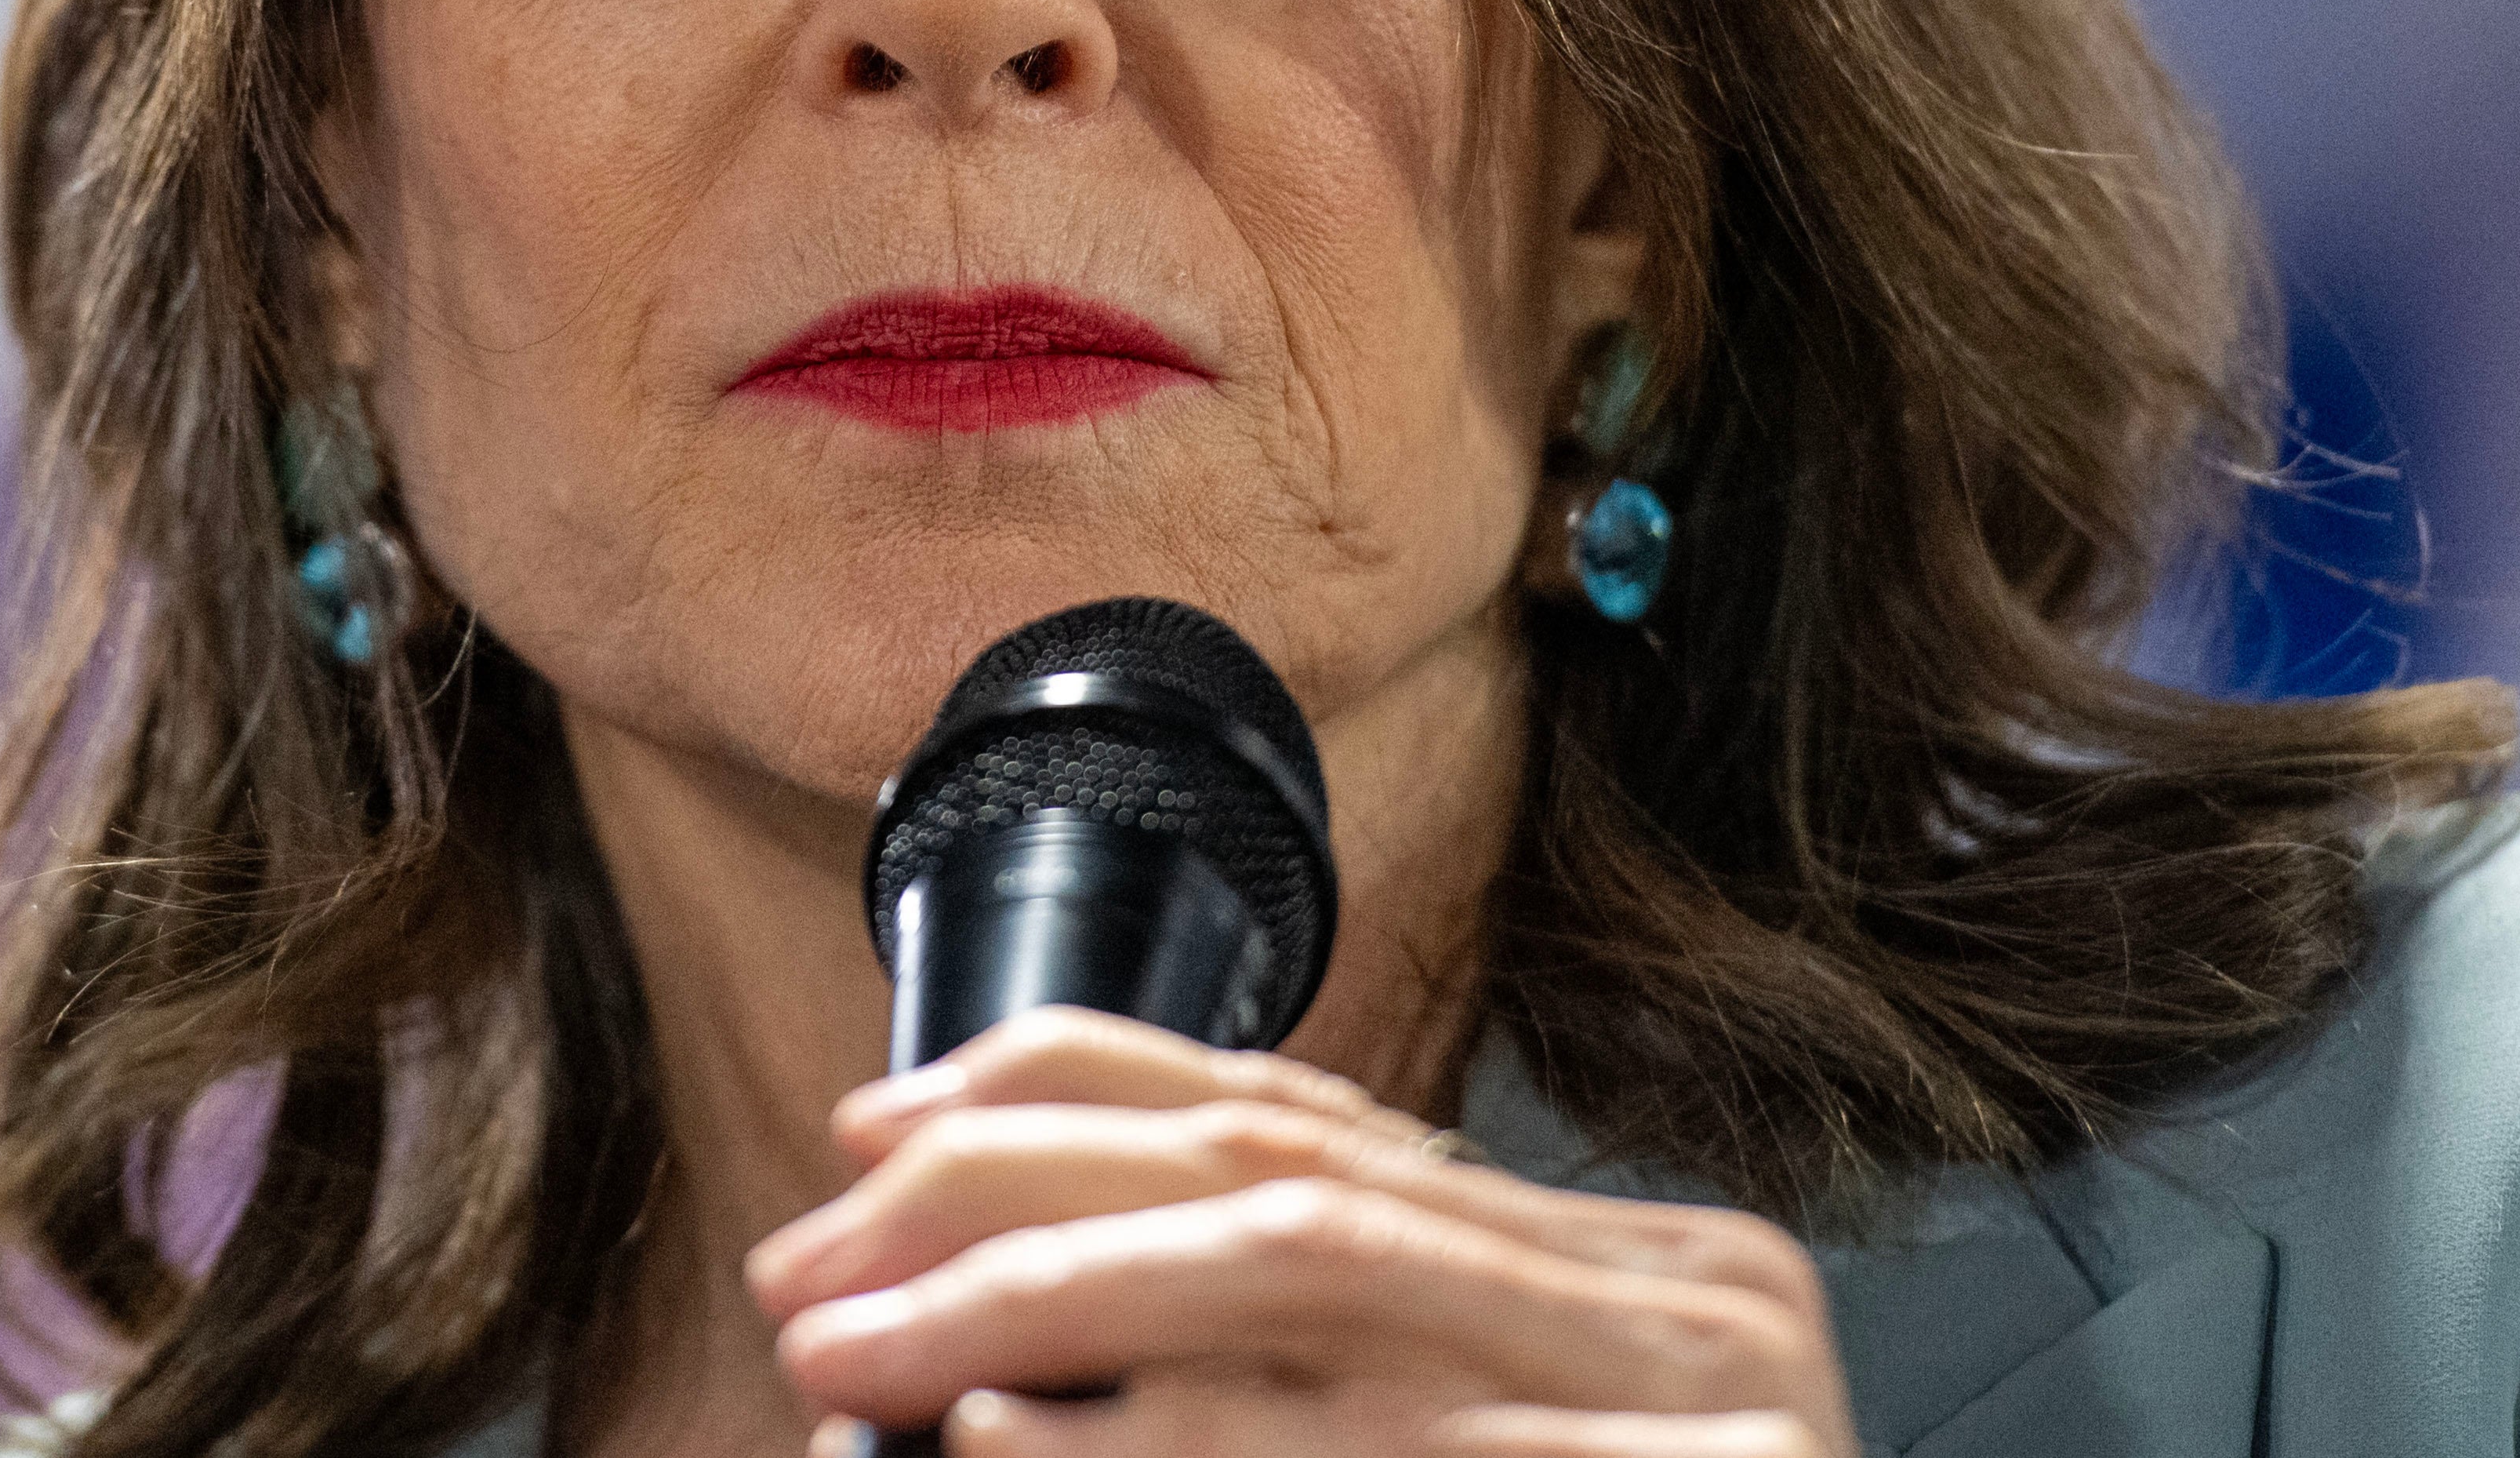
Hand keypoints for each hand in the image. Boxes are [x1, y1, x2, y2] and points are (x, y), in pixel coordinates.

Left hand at [742, 1007, 1857, 1457]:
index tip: (878, 1123)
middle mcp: (1674, 1299)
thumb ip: (1303, 1397)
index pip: (1310, 1121)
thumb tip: (1002, 1378)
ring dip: (1045, 1309)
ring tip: (868, 1353)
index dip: (1072, 1097)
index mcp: (1620, 1274)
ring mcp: (1703, 1403)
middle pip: (1288, 1177)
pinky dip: (1182, 1449)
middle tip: (816, 1270)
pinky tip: (1025, 1440)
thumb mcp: (1462, 1456)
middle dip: (1012, 1201)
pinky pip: (1380, 1452)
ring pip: (1314, 1279)